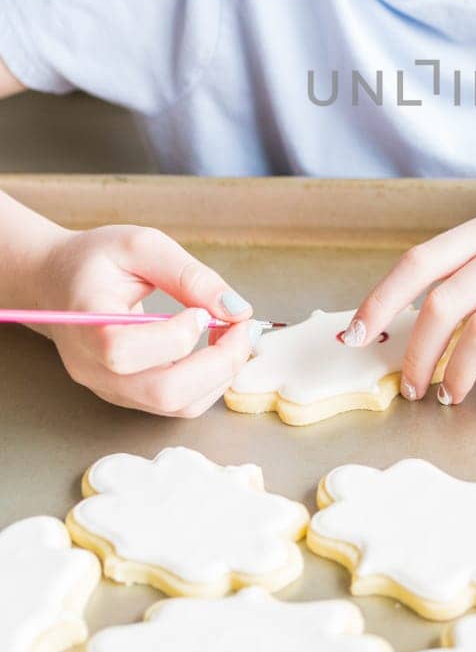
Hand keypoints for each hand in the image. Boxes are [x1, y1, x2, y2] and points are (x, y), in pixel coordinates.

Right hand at [34, 223, 258, 415]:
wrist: (59, 282)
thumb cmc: (96, 261)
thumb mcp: (141, 245)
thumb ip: (188, 275)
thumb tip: (237, 310)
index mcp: (85, 323)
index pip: (125, 351)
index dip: (175, 336)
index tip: (200, 310)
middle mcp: (93, 367)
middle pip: (162, 393)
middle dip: (218, 363)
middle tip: (242, 328)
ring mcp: (110, 388)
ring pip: (176, 405)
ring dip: (220, 374)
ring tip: (232, 334)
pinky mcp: (128, 396)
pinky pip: (177, 404)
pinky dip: (209, 381)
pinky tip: (215, 348)